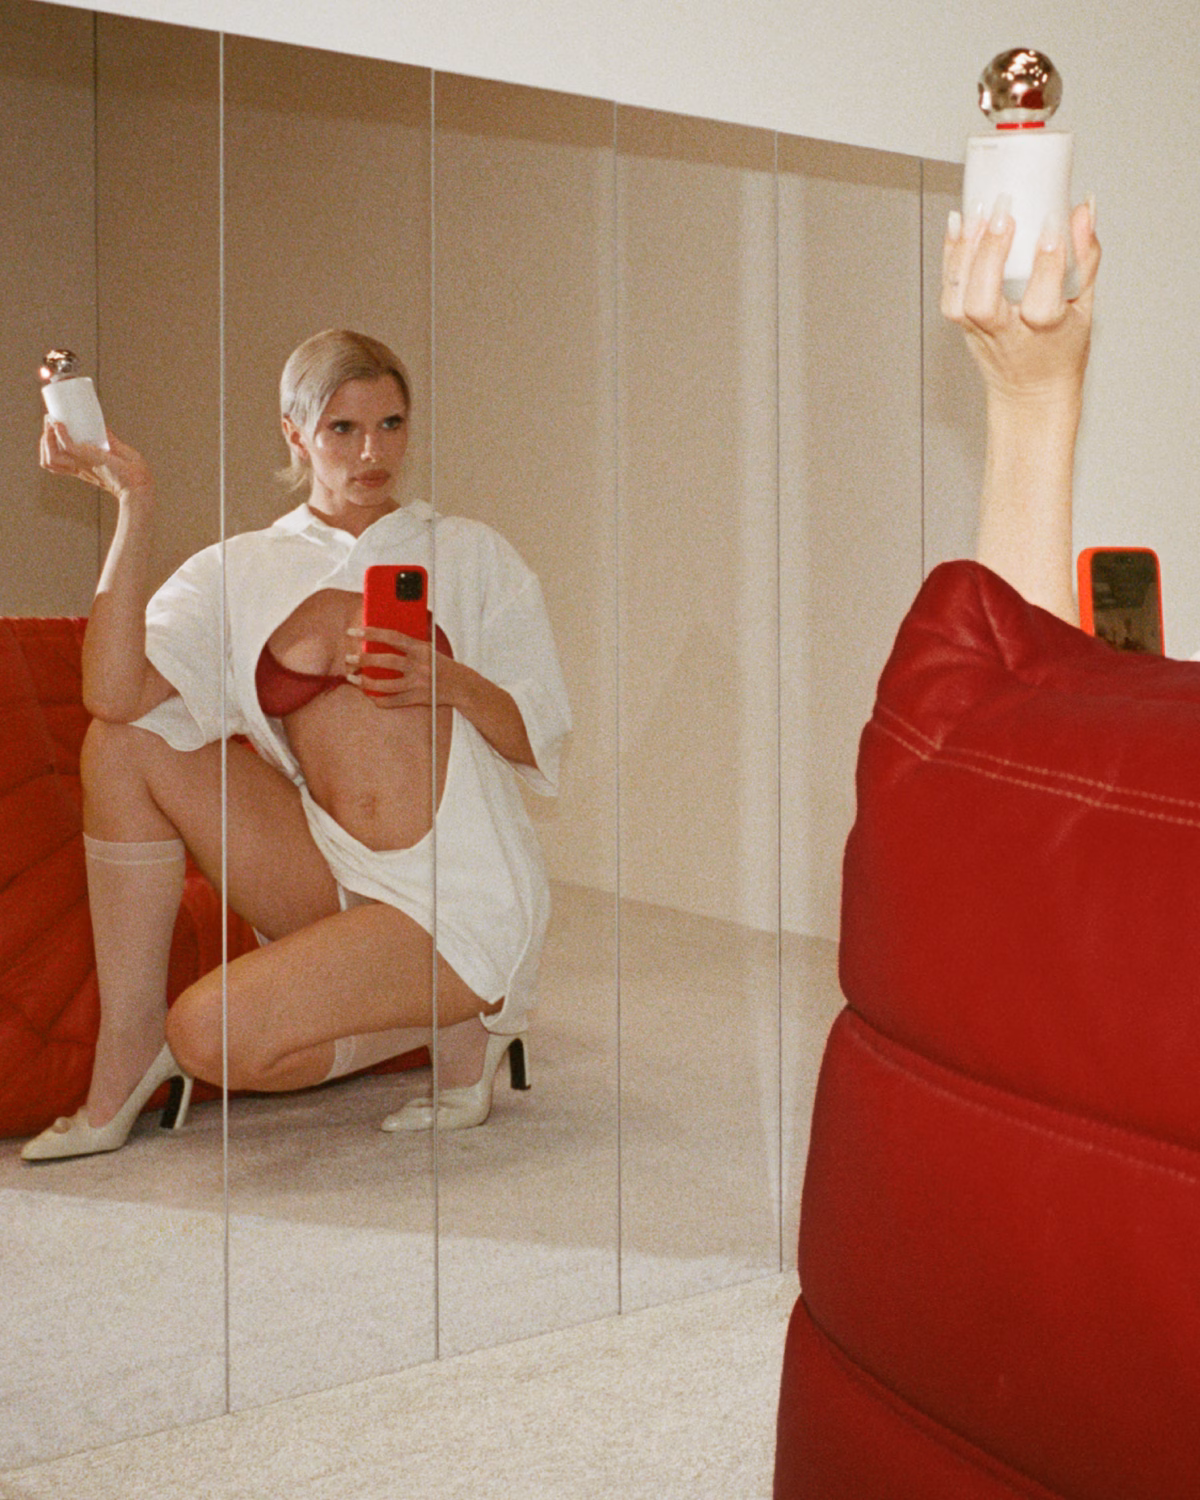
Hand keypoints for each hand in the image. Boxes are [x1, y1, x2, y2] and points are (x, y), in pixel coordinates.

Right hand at [39, 418, 154, 505]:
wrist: (140, 483)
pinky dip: (59, 434)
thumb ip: (111, 441)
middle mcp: (79, 468)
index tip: (53, 428)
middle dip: (44, 440)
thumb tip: (104, 427)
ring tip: (51, 423)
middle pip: (49, 461)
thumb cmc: (134, 473)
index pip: (57, 461)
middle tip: (49, 422)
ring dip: (47, 438)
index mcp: (84, 468)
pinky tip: (59, 424)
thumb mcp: (118, 453)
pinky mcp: (89, 458)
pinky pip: (66, 447)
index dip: (50, 446)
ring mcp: (82, 464)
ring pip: (51, 458)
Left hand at [345, 626, 451, 707]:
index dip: (371, 633)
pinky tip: (370, 696)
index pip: (392, 637)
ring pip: (386, 685)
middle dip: (364, 660)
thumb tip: (379, 637)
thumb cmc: (440, 664)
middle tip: (349, 658)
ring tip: (353, 679)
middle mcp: (419, 665)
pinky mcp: (418, 698)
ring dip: (366, 683)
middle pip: (386, 661)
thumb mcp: (426, 648)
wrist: (461, 685)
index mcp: (420, 648)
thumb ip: (407, 644)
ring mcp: (418, 683)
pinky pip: (393, 702)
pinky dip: (379, 700)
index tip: (354, 632)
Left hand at [941, 197, 1100, 404]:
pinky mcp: (961, 325)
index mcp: (1043, 334)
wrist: (1030, 391)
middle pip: (984, 302)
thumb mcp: (1085, 307)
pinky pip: (948, 293)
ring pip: (958, 299)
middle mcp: (1004, 335)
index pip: (1041, 303)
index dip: (1047, 265)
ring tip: (977, 214)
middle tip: (1003, 213)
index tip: (1053, 228)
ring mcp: (978, 331)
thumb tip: (1083, 211)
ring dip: (963, 254)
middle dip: (990, 255)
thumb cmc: (1058, 350)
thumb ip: (1085, 259)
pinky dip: (950, 257)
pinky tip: (959, 226)